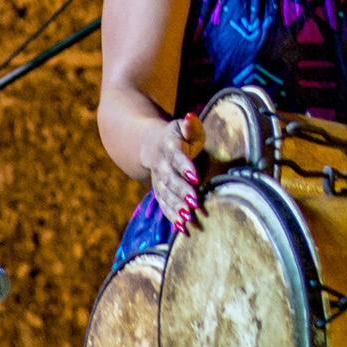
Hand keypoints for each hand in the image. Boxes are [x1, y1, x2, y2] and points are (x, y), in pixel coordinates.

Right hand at [142, 113, 206, 232]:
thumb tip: (191, 118)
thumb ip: (190, 126)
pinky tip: (183, 228)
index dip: (184, 166)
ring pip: (165, 195)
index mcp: (169, 146)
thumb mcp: (182, 127)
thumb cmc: (178, 135)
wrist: (151, 145)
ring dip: (176, 207)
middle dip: (181, 191)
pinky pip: (164, 205)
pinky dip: (172, 216)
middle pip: (170, 179)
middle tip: (194, 202)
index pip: (176, 156)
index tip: (195, 176)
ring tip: (188, 218)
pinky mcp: (159, 192)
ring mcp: (158, 180)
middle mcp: (161, 165)